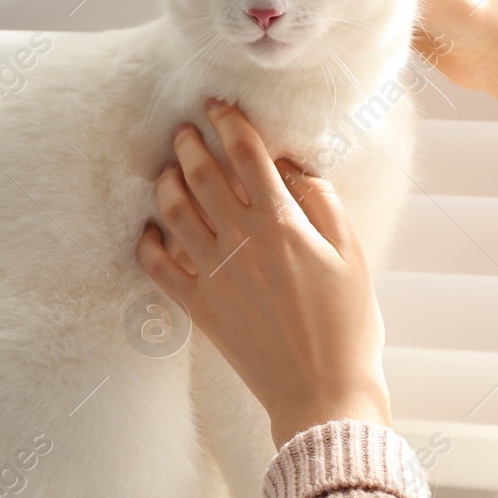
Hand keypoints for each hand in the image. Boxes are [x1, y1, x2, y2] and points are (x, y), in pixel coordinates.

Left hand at [137, 101, 389, 446]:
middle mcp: (241, 242)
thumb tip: (291, 164)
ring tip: (167, 171)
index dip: (229, 123)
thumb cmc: (348, 323)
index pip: (247, 156)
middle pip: (201, 176)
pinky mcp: (198, 307)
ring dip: (165, 184)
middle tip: (183, 130)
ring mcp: (214, 275)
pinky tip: (150, 230)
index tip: (218, 106)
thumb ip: (321, 201)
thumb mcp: (350, 254)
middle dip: (188, 144)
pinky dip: (147, 242)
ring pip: (173, 213)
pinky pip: (158, 267)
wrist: (324, 391)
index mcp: (282, 224)